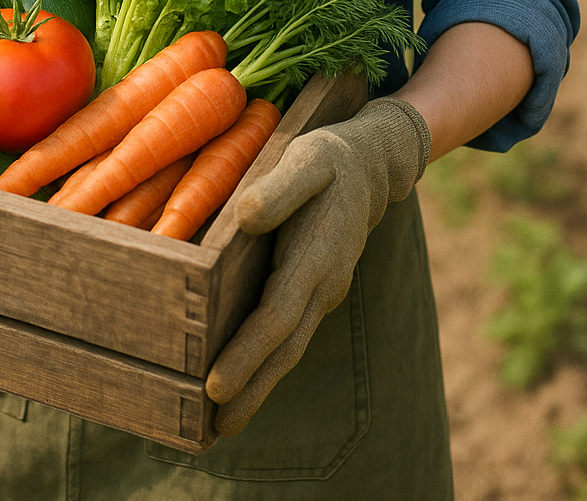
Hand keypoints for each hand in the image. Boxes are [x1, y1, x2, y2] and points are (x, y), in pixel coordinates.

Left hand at [205, 97, 430, 436]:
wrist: (372, 167)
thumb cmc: (330, 160)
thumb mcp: (306, 159)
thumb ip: (279, 188)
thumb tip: (247, 216)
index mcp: (316, 258)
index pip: (276, 316)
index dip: (247, 352)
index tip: (216, 384)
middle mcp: (321, 285)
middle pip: (283, 347)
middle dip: (251, 388)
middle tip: (214, 427)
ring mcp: (320, 292)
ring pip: (289, 347)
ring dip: (259, 384)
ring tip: (222, 421)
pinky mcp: (314, 290)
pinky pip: (289, 333)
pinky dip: (267, 362)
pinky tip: (244, 378)